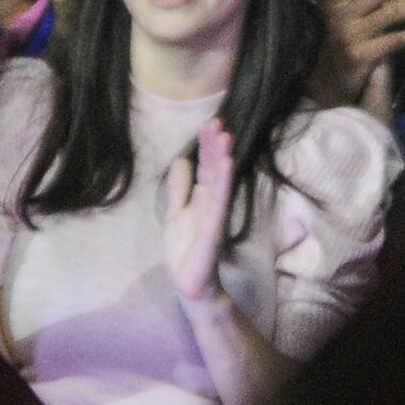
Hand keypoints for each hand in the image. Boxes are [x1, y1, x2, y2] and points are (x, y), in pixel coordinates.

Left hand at [161, 116, 237, 305]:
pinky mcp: (214, 229)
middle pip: (215, 169)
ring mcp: (215, 215)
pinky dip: (224, 183)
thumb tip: (183, 160)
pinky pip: (220, 203)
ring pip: (220, 182)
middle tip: (219, 122)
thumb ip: (180, 188)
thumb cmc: (185, 249)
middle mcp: (212, 203)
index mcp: (203, 198)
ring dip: (223, 158)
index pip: (207, 167)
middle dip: (216, 146)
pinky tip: (227, 165)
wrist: (190, 283)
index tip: (211, 123)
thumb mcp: (177, 212)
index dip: (207, 146)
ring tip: (225, 136)